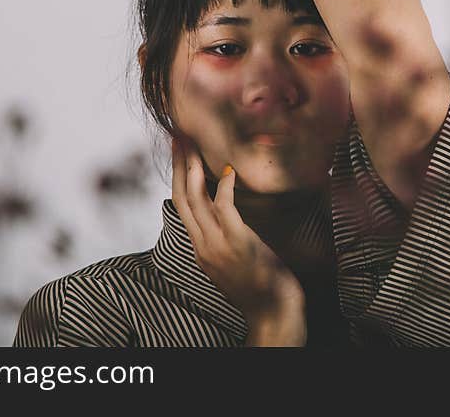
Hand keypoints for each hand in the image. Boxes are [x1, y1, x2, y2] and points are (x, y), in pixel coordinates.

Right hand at [170, 134, 306, 340]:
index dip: (178, 177)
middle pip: (181, 197)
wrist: (272, 312)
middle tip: (177, 137)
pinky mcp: (238, 242)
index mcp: (199, 249)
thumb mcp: (230, 259)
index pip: (180, 206)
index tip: (178, 152)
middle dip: (178, 165)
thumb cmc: (258, 285)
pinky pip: (225, 209)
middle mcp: (202, 245)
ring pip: (195, 200)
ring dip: (192, 168)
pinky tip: (229, 170)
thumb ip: (220, 235)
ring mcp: (217, 245)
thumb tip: (219, 208)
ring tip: (191, 144)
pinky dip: (225, 187)